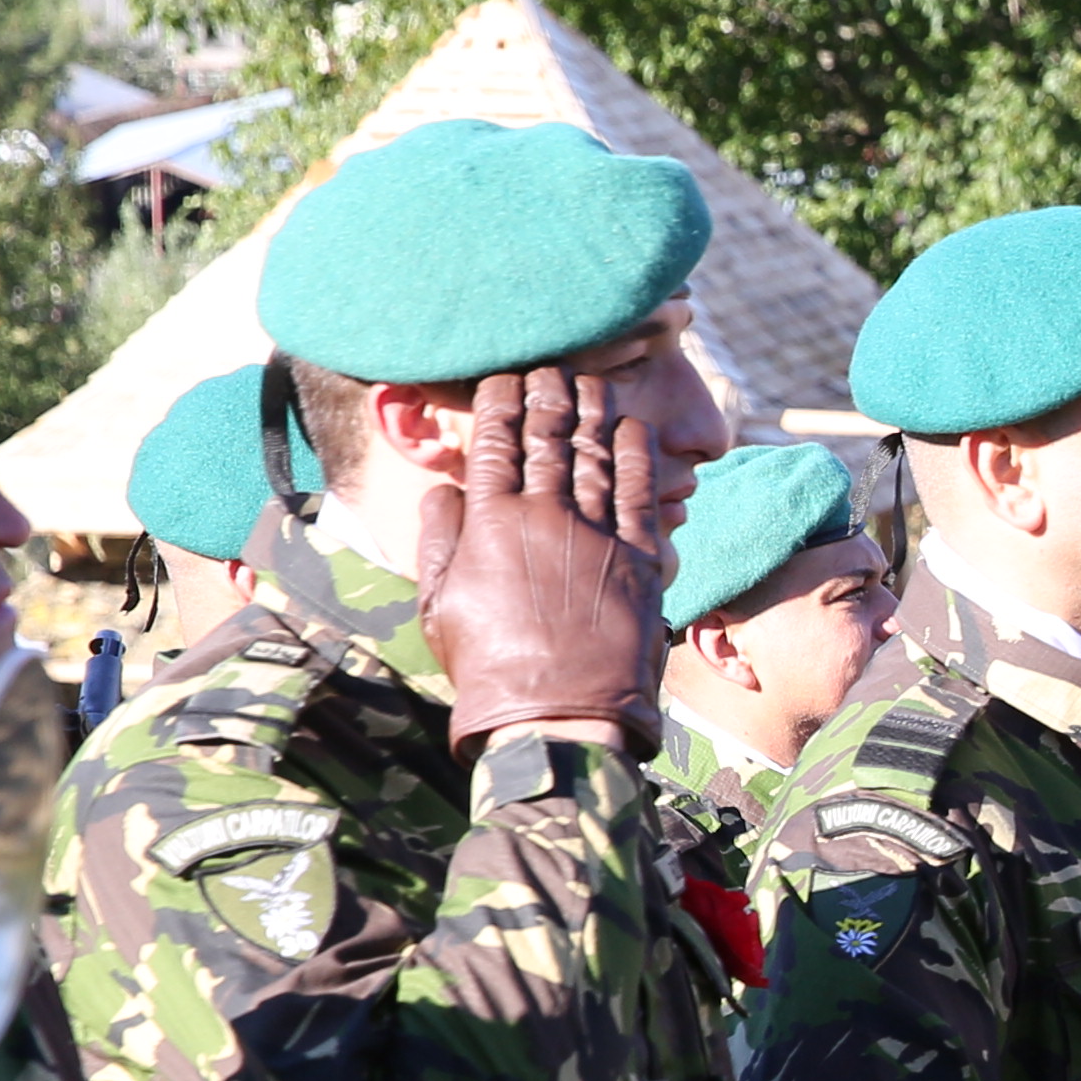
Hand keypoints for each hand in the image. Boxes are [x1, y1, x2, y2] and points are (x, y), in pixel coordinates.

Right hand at [410, 364, 671, 749]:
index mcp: (489, 523)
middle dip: (547, 394)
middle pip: (546, 438)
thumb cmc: (488, 665)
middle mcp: (543, 516)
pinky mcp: (639, 556)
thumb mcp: (441, 602)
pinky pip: (640, 492)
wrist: (554, 714)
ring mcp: (595, 533)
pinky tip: (634, 428)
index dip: (499, 405)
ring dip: (592, 412)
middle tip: (550, 366)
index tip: (504, 378)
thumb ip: (442, 538)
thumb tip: (446, 488)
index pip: (493, 445)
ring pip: (594, 455)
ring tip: (590, 383)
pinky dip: (637, 455)